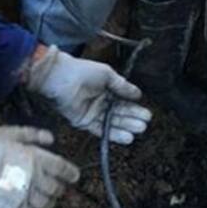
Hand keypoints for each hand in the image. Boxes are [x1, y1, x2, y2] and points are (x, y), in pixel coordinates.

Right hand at [0, 126, 79, 207]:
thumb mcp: (13, 133)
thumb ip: (34, 135)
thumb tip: (51, 138)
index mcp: (38, 158)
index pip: (62, 168)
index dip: (71, 173)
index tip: (75, 177)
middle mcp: (35, 177)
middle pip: (55, 188)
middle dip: (59, 189)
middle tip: (59, 189)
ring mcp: (24, 194)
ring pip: (45, 202)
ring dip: (50, 202)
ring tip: (49, 202)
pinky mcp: (11, 207)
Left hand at [26, 46, 151, 144]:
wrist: (59, 78)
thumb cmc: (82, 71)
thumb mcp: (107, 75)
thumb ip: (122, 86)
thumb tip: (138, 94)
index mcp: (106, 89)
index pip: (124, 102)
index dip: (135, 108)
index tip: (147, 115)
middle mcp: (100, 102)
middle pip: (119, 114)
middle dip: (133, 119)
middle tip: (145, 125)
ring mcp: (91, 113)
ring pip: (111, 123)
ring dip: (126, 127)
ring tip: (139, 131)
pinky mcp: (82, 122)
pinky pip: (100, 129)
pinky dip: (113, 134)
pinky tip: (126, 136)